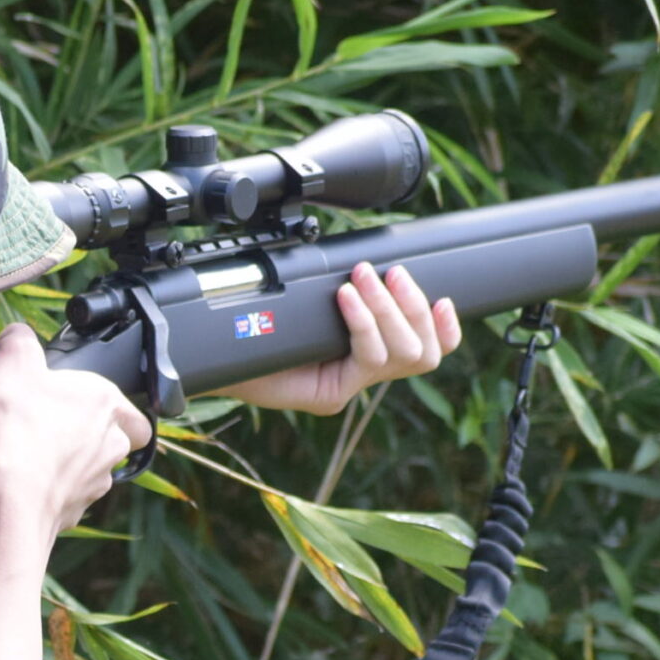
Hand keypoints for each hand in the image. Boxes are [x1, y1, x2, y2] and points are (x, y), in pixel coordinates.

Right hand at [0, 323, 151, 542]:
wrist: (11, 495)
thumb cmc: (16, 427)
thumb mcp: (10, 361)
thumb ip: (20, 339)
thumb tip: (20, 337)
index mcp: (106, 402)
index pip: (127, 406)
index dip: (99, 403)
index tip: (68, 402)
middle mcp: (112, 443)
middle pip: (114, 439)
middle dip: (88, 436)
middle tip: (52, 430)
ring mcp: (97, 482)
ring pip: (93, 471)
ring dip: (70, 465)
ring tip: (32, 459)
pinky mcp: (75, 512)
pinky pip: (68, 499)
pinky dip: (51, 492)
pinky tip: (24, 485)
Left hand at [220, 262, 462, 415]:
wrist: (213, 353)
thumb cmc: (256, 324)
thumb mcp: (309, 301)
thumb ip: (346, 290)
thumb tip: (373, 262)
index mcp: (364, 354)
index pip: (427, 350)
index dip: (446, 328)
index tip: (445, 298)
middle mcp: (360, 374)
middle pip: (423, 353)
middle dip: (413, 306)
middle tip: (390, 273)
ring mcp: (345, 388)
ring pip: (400, 355)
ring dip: (388, 309)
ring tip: (362, 278)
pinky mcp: (327, 396)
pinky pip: (366, 359)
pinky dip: (362, 322)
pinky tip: (345, 298)